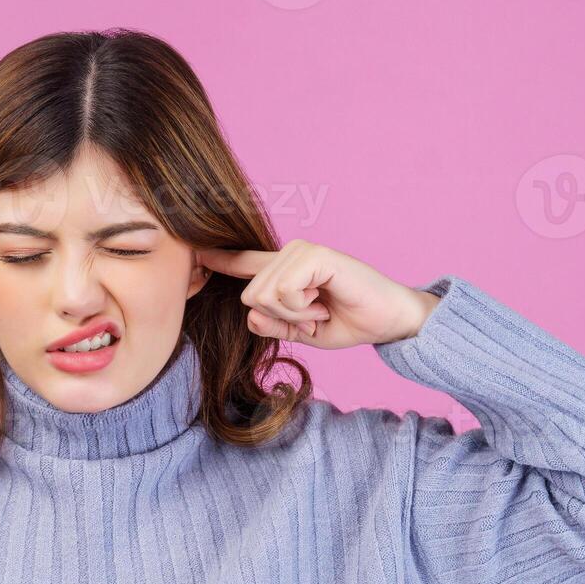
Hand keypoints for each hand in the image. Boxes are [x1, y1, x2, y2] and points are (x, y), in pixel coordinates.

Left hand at [195, 239, 438, 348]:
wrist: (389, 320)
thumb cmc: (349, 321)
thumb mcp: (301, 332)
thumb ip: (273, 325)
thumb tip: (251, 316)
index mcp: (283, 271)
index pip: (243, 263)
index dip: (218, 260)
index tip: (195, 253)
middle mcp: (288, 255)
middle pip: (249, 297)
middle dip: (283, 318)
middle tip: (315, 314)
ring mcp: (301, 251)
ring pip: (264, 296)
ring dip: (296, 315)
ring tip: (322, 308)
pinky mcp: (314, 255)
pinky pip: (284, 292)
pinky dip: (303, 308)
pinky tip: (325, 301)